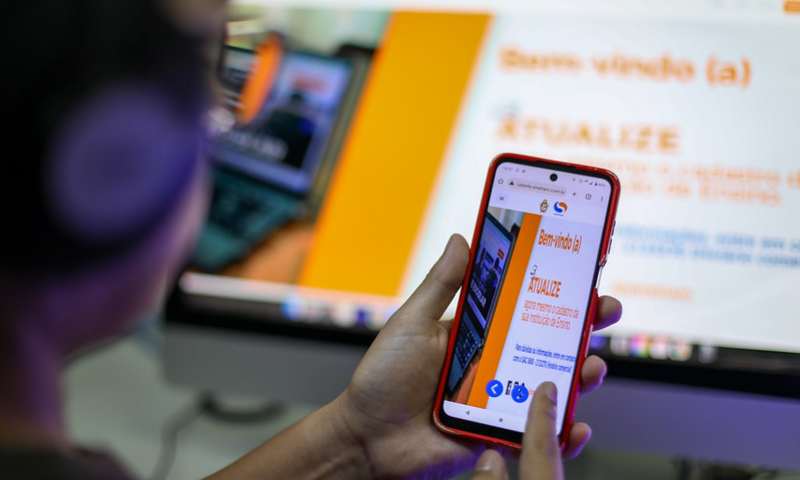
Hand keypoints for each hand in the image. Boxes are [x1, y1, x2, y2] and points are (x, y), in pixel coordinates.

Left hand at [333, 234, 621, 478]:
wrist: (367, 440)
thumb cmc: (383, 379)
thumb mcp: (411, 324)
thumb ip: (441, 286)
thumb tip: (463, 238)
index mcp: (475, 333)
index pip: (522, 305)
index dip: (554, 289)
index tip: (583, 271)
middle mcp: (493, 363)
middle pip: (547, 342)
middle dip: (582, 326)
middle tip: (605, 309)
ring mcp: (499, 399)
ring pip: (551, 384)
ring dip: (580, 372)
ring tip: (592, 364)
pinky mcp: (499, 434)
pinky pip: (538, 432)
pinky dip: (564, 431)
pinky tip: (577, 424)